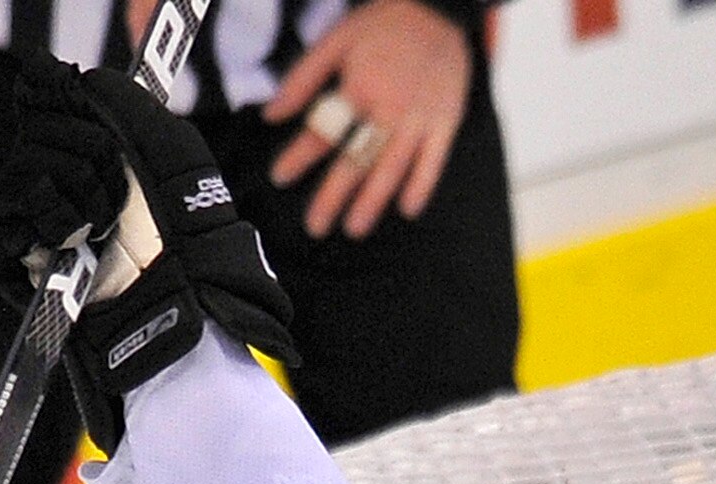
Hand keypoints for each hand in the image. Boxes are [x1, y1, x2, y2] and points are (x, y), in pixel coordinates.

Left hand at [266, 0, 472, 241]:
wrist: (436, 7)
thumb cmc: (381, 24)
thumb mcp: (336, 40)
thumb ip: (304, 78)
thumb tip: (271, 114)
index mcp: (358, 86)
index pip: (323, 129)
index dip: (298, 155)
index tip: (279, 178)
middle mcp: (387, 107)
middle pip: (355, 159)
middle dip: (332, 195)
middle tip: (315, 226)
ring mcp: (418, 118)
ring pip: (392, 167)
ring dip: (372, 201)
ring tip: (353, 229)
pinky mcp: (445, 122)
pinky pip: (433, 161)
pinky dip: (421, 185)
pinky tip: (407, 210)